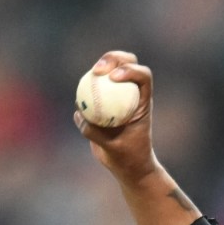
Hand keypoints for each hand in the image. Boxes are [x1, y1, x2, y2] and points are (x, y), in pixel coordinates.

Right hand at [74, 51, 156, 184]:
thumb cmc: (128, 157)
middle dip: (113, 59)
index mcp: (142, 101)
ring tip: (89, 76)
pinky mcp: (102, 103)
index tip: (114, 77)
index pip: (143, 77)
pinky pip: (91, 90)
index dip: (131, 70)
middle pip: (126, 64)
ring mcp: (117, 96)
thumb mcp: (114, 148)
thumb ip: (97, 133)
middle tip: (98, 70)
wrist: (127, 165)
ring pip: (108, 73)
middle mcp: (131, 94)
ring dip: (98, 69)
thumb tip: (80, 115)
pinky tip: (79, 100)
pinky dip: (84, 91)